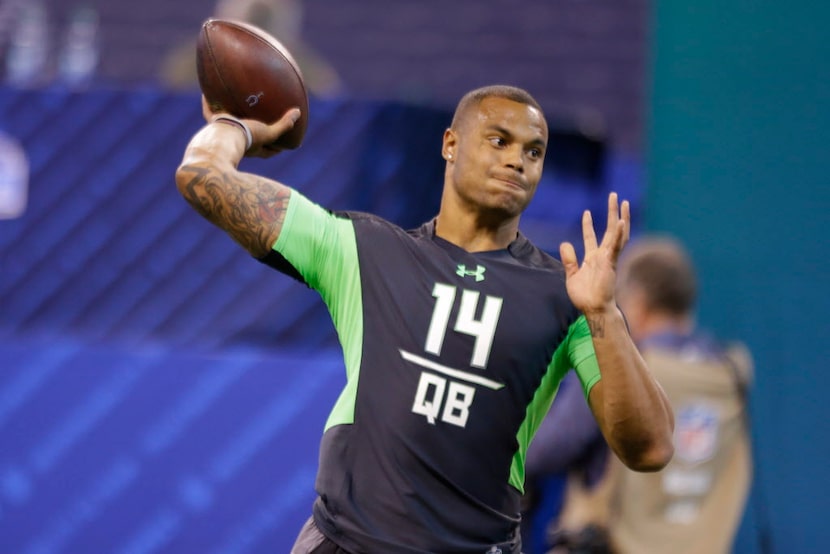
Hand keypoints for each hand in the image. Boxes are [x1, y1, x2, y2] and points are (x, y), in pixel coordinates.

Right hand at [200, 96, 300, 157]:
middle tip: (261, 123)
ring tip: (235, 105)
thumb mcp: (268, 133)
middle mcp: (239, 145)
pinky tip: (207, 92)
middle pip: (249, 139)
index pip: (268, 151)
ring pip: (229, 126)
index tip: (284, 144)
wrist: (222, 138)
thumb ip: (284, 125)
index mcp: (254, 149)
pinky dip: (208, 103)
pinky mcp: (212, 126)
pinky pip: (210, 112)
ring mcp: (225, 136)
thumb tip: (298, 112)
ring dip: (232, 117)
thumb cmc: (247, 138)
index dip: (276, 148)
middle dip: (255, 132)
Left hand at [559, 192, 629, 314]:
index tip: (586, 212)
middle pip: (609, 230)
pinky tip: (621, 221)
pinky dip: (620, 234)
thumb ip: (569, 259)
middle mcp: (603, 255)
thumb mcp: (571, 275)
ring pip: (617, 234)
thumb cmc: (584, 296)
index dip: (588, 225)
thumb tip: (564, 243)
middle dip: (611, 212)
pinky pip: (617, 246)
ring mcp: (609, 258)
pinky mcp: (611, 263)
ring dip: (620, 217)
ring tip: (622, 202)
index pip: (591, 237)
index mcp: (593, 258)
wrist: (593, 309)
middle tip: (613, 196)